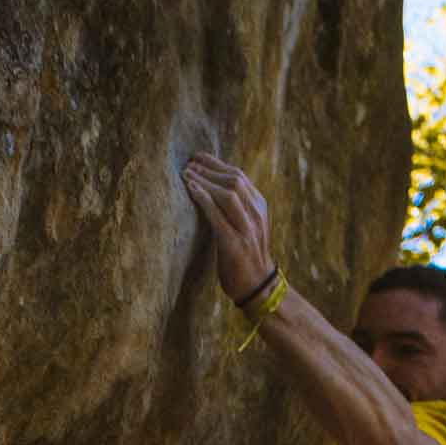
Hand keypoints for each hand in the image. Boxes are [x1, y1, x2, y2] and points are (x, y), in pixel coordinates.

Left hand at [182, 152, 274, 301]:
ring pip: (227, 194)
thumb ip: (236, 207)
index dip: (216, 164)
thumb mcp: (246, 225)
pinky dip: (204, 199)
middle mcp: (255, 214)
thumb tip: (211, 187)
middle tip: (188, 164)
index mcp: (259, 206)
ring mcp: (247, 230)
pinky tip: (191, 189)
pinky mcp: (234, 244)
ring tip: (186, 174)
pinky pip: (218, 216)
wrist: (258, 286)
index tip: (197, 158)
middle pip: (233, 180)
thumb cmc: (246, 256)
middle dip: (208, 169)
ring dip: (204, 181)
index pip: (238, 176)